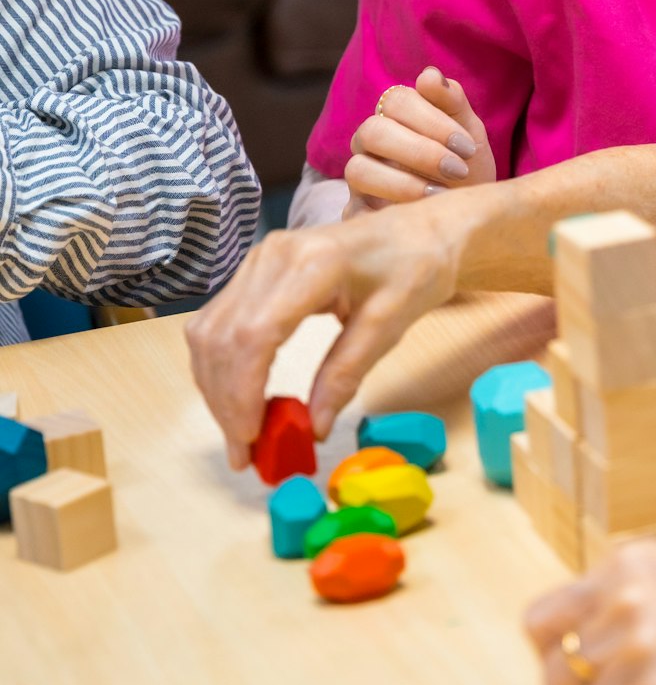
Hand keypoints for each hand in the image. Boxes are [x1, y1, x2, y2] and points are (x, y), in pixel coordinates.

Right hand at [186, 195, 463, 469]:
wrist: (418, 230)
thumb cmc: (413, 270)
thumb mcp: (390, 325)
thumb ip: (347, 374)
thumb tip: (314, 428)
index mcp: (312, 264)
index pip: (254, 335)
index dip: (242, 392)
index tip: (250, 439)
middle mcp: (272, 256)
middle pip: (222, 338)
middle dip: (225, 401)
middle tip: (243, 454)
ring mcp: (258, 259)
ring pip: (209, 332)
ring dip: (216, 388)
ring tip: (240, 433)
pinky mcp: (254, 270)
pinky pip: (219, 322)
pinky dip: (221, 366)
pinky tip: (239, 398)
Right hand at [345, 69, 495, 212]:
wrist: (467, 217)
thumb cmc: (465, 169)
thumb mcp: (470, 135)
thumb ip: (453, 102)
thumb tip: (429, 75)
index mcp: (393, 117)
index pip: (396, 101)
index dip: (432, 121)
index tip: (467, 147)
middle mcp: (369, 144)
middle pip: (372, 131)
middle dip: (420, 151)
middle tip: (458, 170)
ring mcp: (359, 180)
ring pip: (358, 169)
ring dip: (403, 183)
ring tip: (441, 196)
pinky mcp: (357, 215)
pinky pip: (355, 213)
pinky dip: (388, 214)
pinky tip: (420, 217)